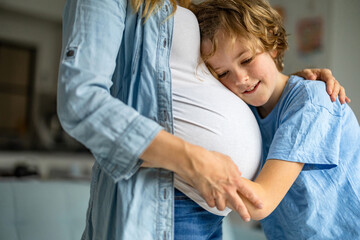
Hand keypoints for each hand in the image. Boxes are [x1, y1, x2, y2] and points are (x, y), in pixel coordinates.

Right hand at [140, 130, 262, 220]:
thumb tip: (239, 173)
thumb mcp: (227, 160)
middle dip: (244, 213)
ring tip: (220, 202)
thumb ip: (234, 168)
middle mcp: (227, 189)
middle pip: (238, 205)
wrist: (196, 162)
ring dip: (222, 205)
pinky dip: (211, 202)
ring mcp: (217, 194)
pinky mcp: (207, 196)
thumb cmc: (212, 158)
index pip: (248, 192)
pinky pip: (211, 204)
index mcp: (234, 180)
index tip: (261, 204)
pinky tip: (210, 198)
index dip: (255, 199)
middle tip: (247, 219)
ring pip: (222, 207)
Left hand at [294, 68, 350, 103]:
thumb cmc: (303, 76)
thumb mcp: (303, 73)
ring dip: (341, 95)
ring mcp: (331, 84)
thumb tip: (313, 78)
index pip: (329, 78)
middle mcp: (329, 78)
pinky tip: (347, 101)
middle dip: (335, 92)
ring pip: (339, 88)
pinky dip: (343, 96)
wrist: (301, 80)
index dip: (330, 85)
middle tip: (332, 99)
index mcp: (324, 73)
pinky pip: (339, 92)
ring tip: (341, 102)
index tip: (328, 92)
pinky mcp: (331, 89)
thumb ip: (307, 74)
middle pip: (336, 84)